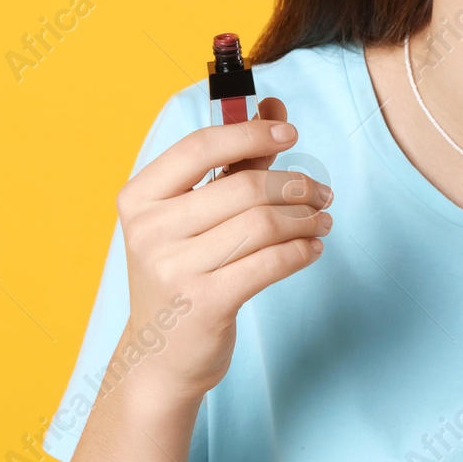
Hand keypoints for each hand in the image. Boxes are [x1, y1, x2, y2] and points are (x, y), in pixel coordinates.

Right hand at [113, 96, 332, 401]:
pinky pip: (270, 263)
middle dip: (294, 184)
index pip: (200, 147)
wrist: (161, 356)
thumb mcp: (194, 215)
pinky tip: (312, 248)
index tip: (291, 133)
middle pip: (243, 187)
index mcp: (140, 198)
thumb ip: (234, 160)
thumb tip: (273, 105)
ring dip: (305, 217)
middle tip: (321, 192)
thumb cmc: (184, 272)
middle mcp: (150, 232)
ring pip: (263, 224)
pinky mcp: (204, 304)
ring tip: (322, 219)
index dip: (252, 133)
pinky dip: (301, 250)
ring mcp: (173, 270)